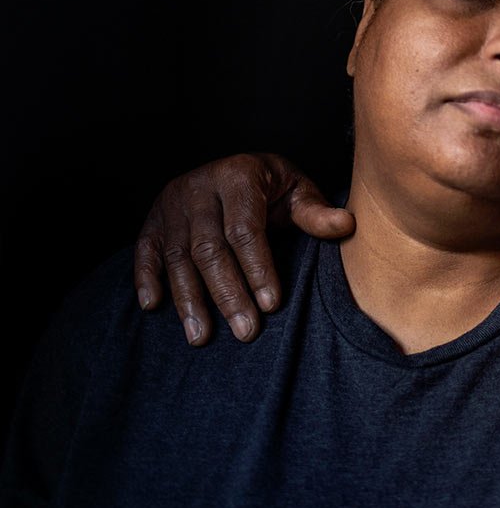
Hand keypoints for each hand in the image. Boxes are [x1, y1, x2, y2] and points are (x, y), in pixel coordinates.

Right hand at [133, 152, 353, 345]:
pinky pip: (144, 251)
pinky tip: (153, 306)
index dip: (258, 268)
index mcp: (238, 175)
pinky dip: (147, 278)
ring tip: (202, 336)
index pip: (246, 229)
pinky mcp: (152, 220)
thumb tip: (347, 225)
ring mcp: (171, 204)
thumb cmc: (272, 188)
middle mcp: (199, 187)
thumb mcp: (297, 192)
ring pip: (177, 256)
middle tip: (245, 331)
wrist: (234, 170)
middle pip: (209, 248)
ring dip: (188, 299)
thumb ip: (316, 213)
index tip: (271, 305)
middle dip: (228, 294)